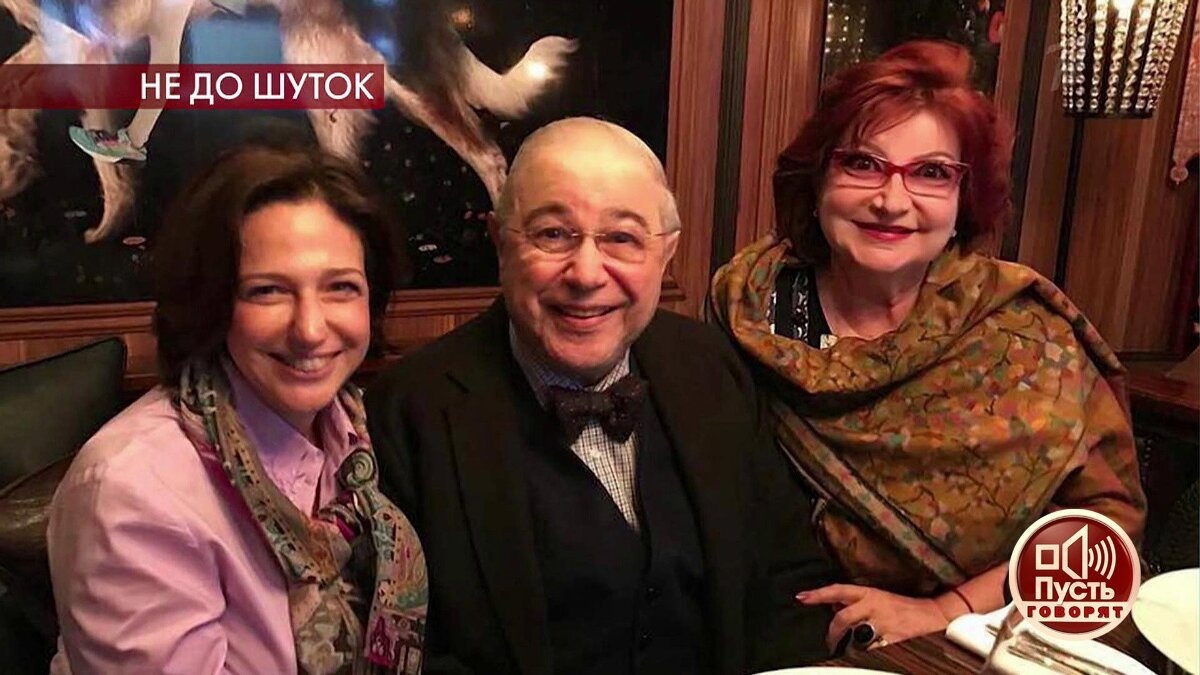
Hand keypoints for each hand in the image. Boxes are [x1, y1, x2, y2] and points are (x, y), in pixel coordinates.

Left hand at [796, 583, 953, 651]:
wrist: (933, 615)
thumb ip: (855, 600)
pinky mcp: (892, 638)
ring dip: (848, 643)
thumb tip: (833, 604)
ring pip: (855, 634)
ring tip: (845, 649)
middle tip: (829, 642)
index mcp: (870, 593)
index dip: (819, 594)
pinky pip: (871, 648)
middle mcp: (874, 605)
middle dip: (832, 632)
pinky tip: (865, 652)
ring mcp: (883, 623)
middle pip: (842, 617)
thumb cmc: (903, 607)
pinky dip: (865, 651)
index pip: (839, 590)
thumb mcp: (878, 598)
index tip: (801, 597)